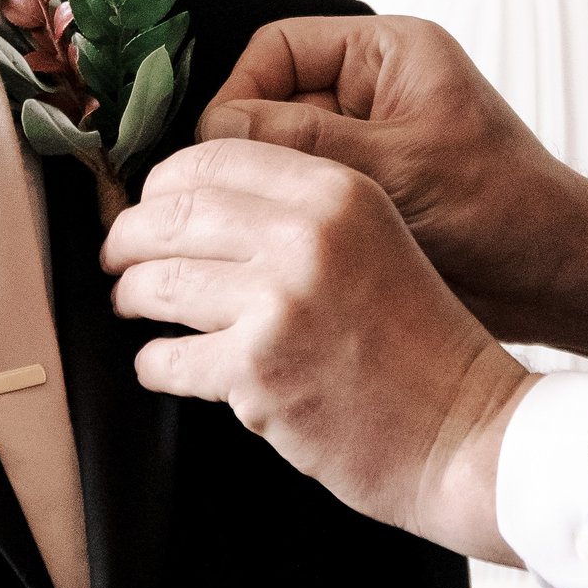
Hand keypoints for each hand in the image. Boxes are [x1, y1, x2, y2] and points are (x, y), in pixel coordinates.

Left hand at [103, 142, 525, 554]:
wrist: (466, 431)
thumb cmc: (422, 346)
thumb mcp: (377, 242)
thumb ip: (300, 216)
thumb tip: (195, 208)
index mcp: (337, 191)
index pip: (212, 156)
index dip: (164, 183)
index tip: (150, 206)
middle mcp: (306, 235)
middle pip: (170, 213)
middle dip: (129, 238)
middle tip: (120, 257)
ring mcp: (278, 302)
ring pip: (156, 282)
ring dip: (133, 296)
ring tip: (133, 304)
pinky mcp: (256, 371)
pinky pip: (166, 358)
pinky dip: (156, 364)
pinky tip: (165, 364)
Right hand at [199, 15, 587, 365]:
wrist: (556, 279)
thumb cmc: (503, 210)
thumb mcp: (397, 168)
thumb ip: (303, 144)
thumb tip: (213, 133)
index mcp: (386, 53)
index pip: (274, 50)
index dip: (235, 96)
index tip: (213, 153)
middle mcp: (370, 90)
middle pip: (267, 101)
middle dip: (243, 150)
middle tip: (214, 201)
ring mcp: (365, 144)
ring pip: (278, 156)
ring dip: (263, 191)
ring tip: (243, 231)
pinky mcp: (364, 194)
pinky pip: (301, 194)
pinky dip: (284, 220)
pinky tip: (269, 253)